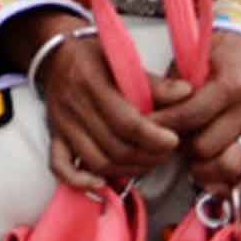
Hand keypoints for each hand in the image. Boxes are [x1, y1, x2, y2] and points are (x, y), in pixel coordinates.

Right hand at [14, 9, 169, 185]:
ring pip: (97, 162)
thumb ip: (154, 81)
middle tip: (167, 151)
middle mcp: (73, 106)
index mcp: (90, 83)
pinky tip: (101, 184)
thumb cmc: (94, 57)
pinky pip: (60, 167)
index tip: (174, 140)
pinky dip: (80, 181)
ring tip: (149, 161)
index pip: (125, 121)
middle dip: (148, 156)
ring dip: (128, 169)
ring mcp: (62, 125)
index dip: (153, 137)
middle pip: (114, 146)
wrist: (56, 56)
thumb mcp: (122, 59)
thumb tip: (186, 93)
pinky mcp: (55, 136)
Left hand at [159, 28, 240, 195]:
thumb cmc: (219, 58)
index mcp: (231, 85)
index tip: (142, 127)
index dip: (163, 124)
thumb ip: (173, 87)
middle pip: (206, 146)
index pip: (191, 114)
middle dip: (180, 148)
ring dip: (202, 168)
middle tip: (164, 143)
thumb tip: (145, 112)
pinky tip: (210, 182)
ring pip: (228, 167)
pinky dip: (228, 185)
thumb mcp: (194, 60)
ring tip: (189, 160)